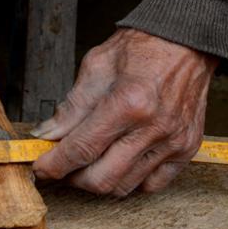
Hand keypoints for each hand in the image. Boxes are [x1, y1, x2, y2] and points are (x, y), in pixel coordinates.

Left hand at [31, 28, 216, 196]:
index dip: (53, 165)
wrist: (184, 43)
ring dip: (98, 181)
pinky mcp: (187, 149)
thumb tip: (46, 135)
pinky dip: (129, 181)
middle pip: (101, 179)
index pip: (81, 150)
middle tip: (61, 167)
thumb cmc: (140, 50)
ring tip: (87, 163)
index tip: (40, 168)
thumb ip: (70, 107)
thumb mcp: (95, 68)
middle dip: (72, 178)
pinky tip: (117, 163)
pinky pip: (152, 185)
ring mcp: (173, 142)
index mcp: (127, 103)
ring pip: (124, 186)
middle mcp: (153, 128)